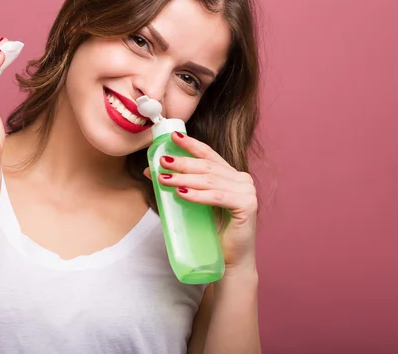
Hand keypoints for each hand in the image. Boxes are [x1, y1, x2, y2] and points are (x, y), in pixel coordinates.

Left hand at [143, 132, 257, 269]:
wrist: (230, 261)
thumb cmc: (213, 232)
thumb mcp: (193, 202)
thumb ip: (178, 184)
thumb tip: (150, 171)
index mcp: (231, 175)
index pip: (208, 154)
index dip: (191, 144)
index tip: (173, 136)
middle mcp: (241, 179)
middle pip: (206, 166)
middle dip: (182, 163)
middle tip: (161, 162)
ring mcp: (246, 191)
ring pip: (209, 180)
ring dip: (184, 178)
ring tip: (164, 178)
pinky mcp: (247, 206)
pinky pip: (217, 197)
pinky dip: (198, 195)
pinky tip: (182, 193)